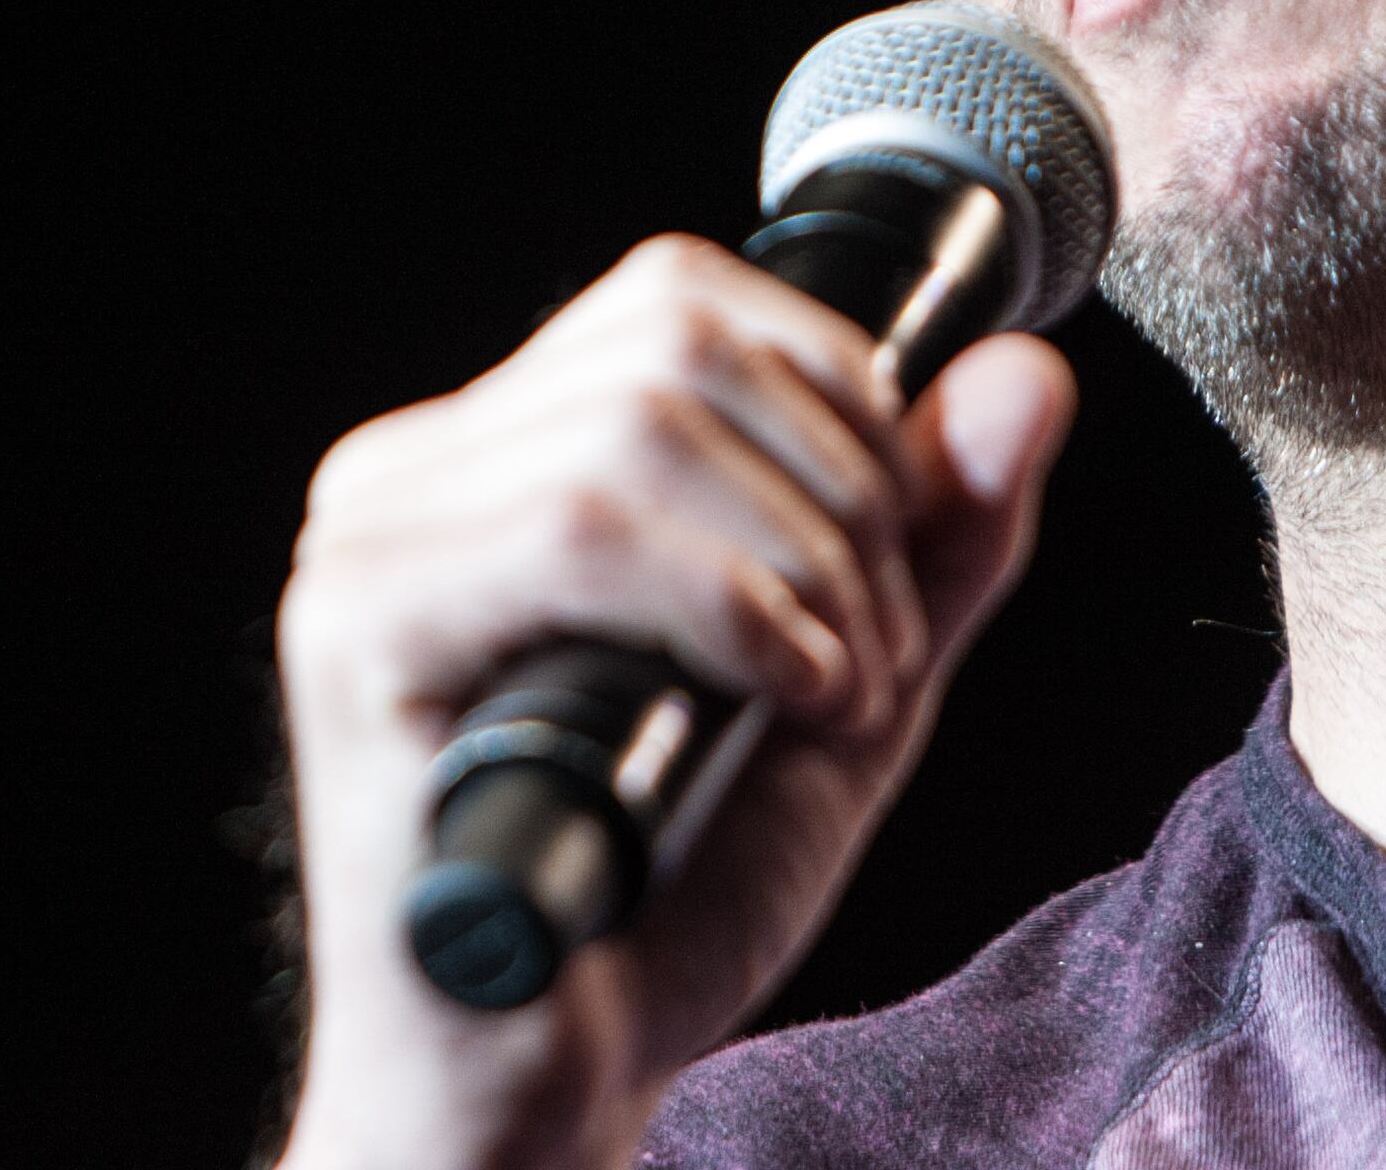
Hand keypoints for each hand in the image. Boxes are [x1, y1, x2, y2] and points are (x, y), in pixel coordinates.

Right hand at [272, 236, 1075, 1169]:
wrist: (543, 1104)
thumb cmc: (667, 903)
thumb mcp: (850, 689)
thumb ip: (936, 538)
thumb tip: (1028, 366)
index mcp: (497, 456)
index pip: (679, 296)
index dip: (834, 394)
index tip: (888, 561)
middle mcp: (407, 477)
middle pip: (676, 343)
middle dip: (841, 495)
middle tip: (870, 657)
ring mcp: (367, 551)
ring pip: (637, 427)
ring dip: (802, 570)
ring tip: (828, 700)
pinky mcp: (356, 643)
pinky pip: (579, 530)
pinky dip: (732, 610)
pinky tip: (777, 708)